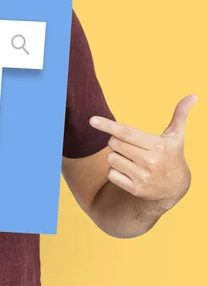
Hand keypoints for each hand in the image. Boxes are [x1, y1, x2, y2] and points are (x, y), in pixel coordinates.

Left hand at [89, 94, 196, 210]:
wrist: (176, 188)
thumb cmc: (172, 156)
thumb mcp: (176, 136)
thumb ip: (180, 115)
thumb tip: (193, 96)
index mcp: (157, 145)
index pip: (126, 132)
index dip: (108, 125)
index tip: (92, 120)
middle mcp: (149, 161)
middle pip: (114, 143)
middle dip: (115, 141)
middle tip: (129, 146)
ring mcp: (142, 176)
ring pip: (110, 158)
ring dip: (115, 156)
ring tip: (130, 159)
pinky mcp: (135, 189)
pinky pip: (110, 174)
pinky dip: (114, 172)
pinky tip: (128, 172)